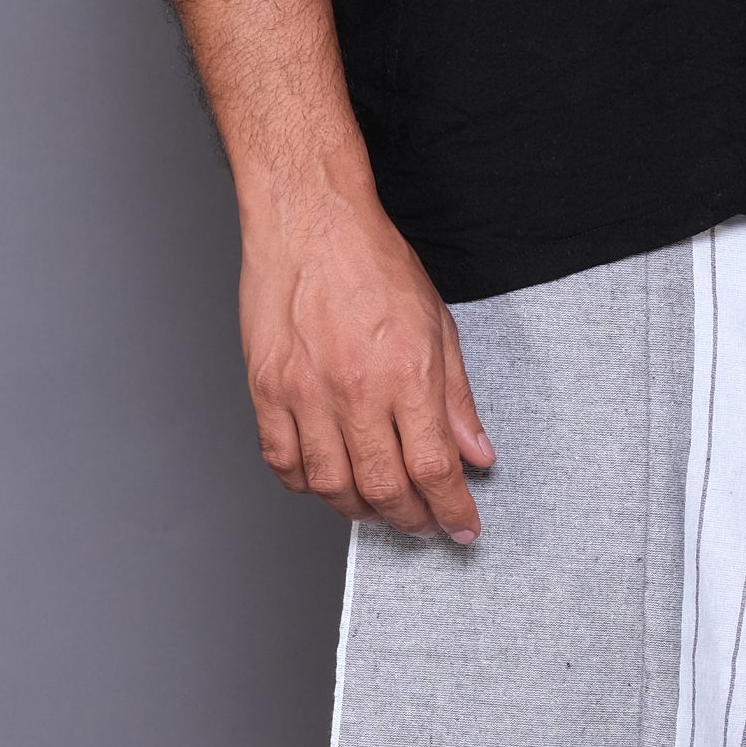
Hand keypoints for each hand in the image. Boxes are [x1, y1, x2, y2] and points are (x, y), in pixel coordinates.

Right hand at [238, 162, 494, 540]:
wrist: (308, 219)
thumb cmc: (370, 262)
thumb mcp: (437, 325)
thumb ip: (457, 399)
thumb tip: (477, 453)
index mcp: (405, 374)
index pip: (435, 468)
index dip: (452, 510)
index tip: (462, 527)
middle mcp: (354, 390)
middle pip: (385, 489)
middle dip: (411, 520)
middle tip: (423, 524)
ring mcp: (305, 393)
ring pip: (332, 487)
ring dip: (360, 509)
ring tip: (378, 506)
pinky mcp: (268, 390)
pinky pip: (284, 463)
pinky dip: (307, 484)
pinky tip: (327, 479)